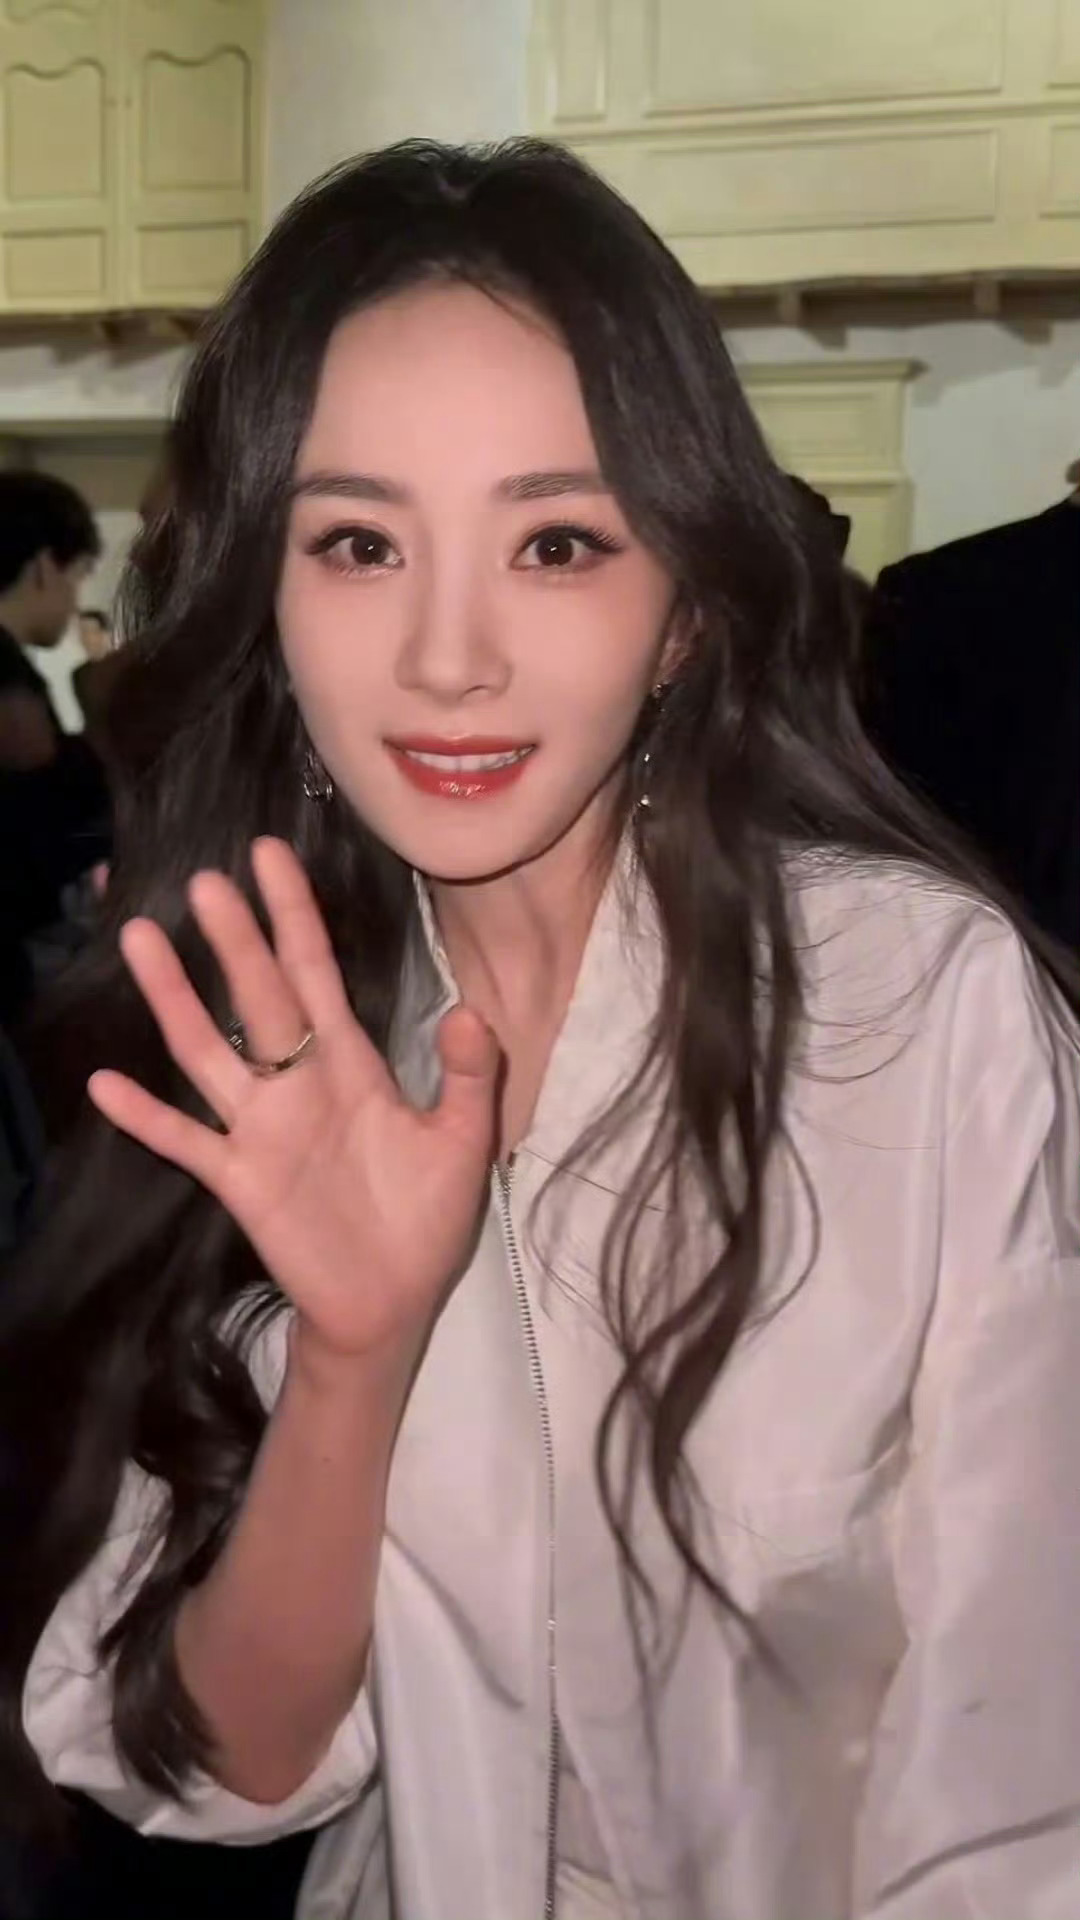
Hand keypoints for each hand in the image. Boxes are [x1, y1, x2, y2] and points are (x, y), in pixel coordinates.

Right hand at [89, 838, 498, 1364]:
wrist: (392, 1303)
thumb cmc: (426, 1218)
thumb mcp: (464, 1142)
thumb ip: (469, 1077)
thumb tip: (469, 1009)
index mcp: (352, 1064)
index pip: (316, 972)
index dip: (294, 915)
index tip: (269, 854)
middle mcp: (298, 1083)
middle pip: (258, 996)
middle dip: (235, 939)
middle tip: (205, 880)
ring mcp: (262, 1129)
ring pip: (209, 1051)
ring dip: (175, 1000)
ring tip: (143, 940)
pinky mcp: (240, 1181)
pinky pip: (187, 1142)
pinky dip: (148, 1116)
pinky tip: (105, 1084)